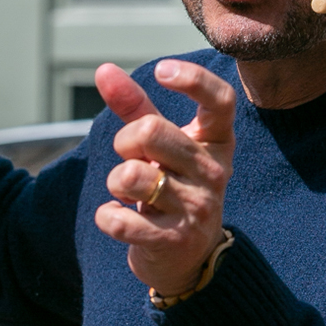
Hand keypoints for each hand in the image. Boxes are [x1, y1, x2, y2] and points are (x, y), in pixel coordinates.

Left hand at [94, 59, 235, 296]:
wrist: (183, 256)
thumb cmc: (170, 184)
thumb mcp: (157, 144)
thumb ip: (134, 106)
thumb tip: (104, 69)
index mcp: (217, 142)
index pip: (221, 100)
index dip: (193, 79)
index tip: (161, 71)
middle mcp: (215, 172)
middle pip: (151, 131)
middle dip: (124, 142)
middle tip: (131, 158)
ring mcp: (199, 208)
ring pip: (131, 175)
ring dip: (115, 181)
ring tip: (128, 191)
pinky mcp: (175, 241)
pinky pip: (119, 220)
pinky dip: (107, 217)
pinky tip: (119, 219)